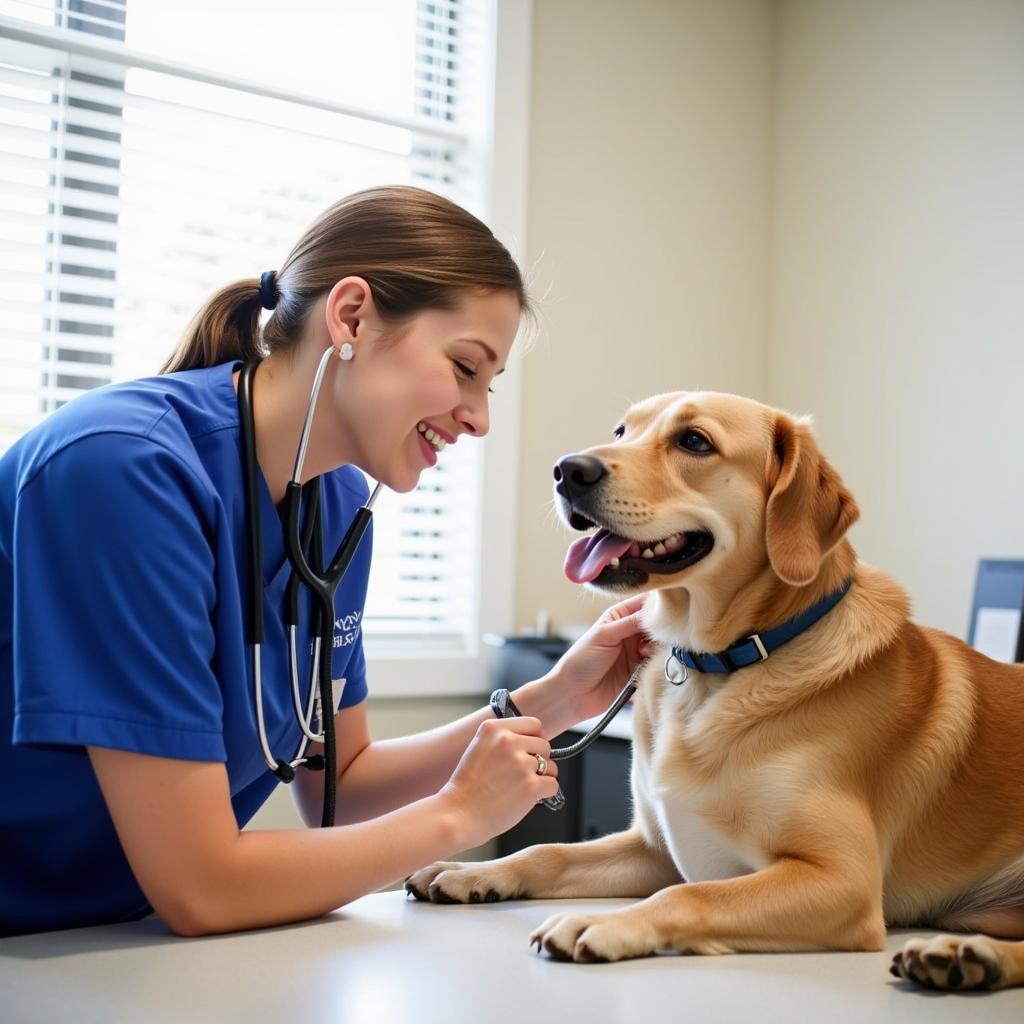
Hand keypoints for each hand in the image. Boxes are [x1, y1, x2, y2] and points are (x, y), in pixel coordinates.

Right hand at [438, 717, 559, 848]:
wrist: (458, 816)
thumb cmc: (467, 788)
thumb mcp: (479, 748)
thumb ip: (502, 739)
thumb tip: (533, 742)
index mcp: (494, 728)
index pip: (534, 724)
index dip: (535, 740)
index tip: (530, 752)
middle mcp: (508, 741)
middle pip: (545, 745)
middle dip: (539, 761)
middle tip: (522, 776)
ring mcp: (520, 763)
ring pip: (551, 766)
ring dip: (542, 778)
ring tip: (521, 789)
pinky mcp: (531, 785)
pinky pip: (553, 785)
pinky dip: (544, 794)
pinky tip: (527, 799)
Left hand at [548, 595, 653, 726]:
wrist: (573, 695)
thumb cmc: (581, 660)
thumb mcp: (604, 636)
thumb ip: (630, 623)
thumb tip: (655, 612)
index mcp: (618, 616)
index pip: (643, 603)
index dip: (658, 603)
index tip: (670, 607)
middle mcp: (629, 632)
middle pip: (655, 625)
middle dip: (661, 629)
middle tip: (658, 636)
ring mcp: (635, 651)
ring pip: (658, 644)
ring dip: (658, 647)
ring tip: (645, 653)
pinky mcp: (639, 670)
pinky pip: (656, 662)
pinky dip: (657, 662)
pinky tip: (649, 664)